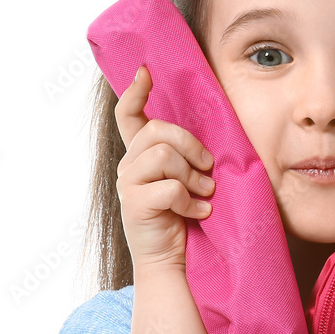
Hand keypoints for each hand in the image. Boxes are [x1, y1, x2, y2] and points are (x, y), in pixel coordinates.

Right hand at [115, 66, 215, 270]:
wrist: (169, 261)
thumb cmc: (181, 218)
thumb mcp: (183, 179)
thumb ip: (183, 154)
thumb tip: (206, 130)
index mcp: (139, 156)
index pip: (127, 115)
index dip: (133, 91)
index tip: (145, 71)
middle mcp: (128, 166)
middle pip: (159, 131)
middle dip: (191, 146)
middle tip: (208, 167)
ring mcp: (128, 185)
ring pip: (164, 156)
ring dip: (193, 176)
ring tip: (203, 193)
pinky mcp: (135, 206)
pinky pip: (171, 188)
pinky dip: (192, 202)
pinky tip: (200, 214)